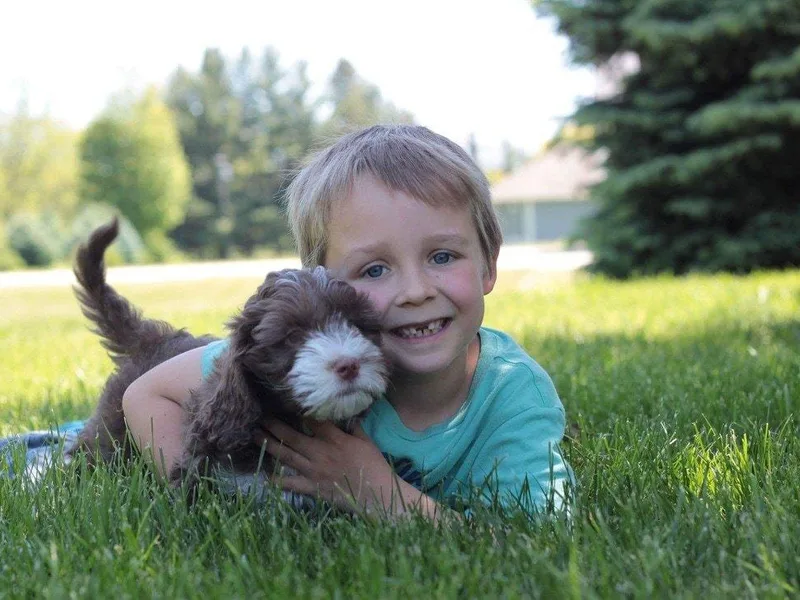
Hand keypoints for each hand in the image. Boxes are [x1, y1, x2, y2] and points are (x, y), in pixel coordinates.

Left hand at [256, 419, 416, 514]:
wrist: (376, 494)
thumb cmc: (374, 465)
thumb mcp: (366, 441)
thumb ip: (354, 426)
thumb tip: (348, 413)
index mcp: (334, 439)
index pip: (313, 421)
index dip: (298, 412)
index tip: (285, 403)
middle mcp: (320, 452)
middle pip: (292, 436)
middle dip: (275, 426)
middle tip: (260, 417)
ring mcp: (314, 471)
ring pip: (287, 456)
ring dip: (270, 445)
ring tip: (255, 436)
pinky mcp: (313, 488)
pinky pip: (291, 484)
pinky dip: (278, 481)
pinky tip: (265, 476)